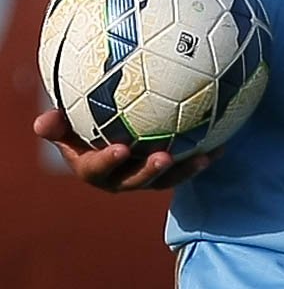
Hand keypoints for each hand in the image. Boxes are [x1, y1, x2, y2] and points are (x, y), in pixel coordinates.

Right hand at [33, 109, 221, 191]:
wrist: (113, 131)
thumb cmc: (85, 121)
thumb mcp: (68, 122)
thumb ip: (58, 123)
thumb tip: (41, 121)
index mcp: (94, 167)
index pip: (96, 169)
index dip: (107, 162)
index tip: (120, 148)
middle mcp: (120, 177)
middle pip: (134, 181)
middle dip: (149, 172)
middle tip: (164, 157)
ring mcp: (144, 176)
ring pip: (165, 180)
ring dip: (183, 170)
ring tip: (202, 157)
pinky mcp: (167, 171)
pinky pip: (185, 167)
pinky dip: (202, 157)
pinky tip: (222, 144)